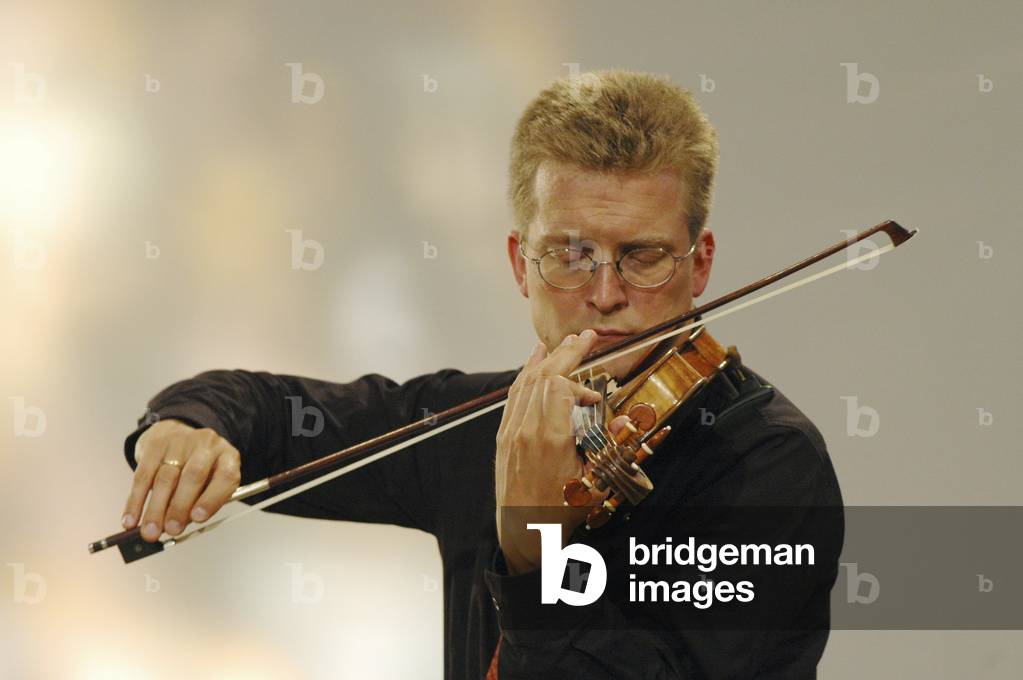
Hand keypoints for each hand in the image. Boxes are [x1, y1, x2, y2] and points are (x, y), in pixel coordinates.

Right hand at [121, 419, 241, 541]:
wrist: (177, 433)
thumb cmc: (200, 467)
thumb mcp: (211, 482)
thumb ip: (200, 502)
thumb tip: (177, 526)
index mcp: (227, 457)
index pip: (225, 477)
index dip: (212, 499)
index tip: (197, 518)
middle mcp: (207, 445)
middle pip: (193, 476)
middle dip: (179, 507)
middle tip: (171, 529)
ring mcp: (181, 442)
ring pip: (165, 478)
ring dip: (155, 509)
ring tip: (150, 531)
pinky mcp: (155, 444)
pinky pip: (143, 475)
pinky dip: (136, 501)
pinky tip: (131, 519)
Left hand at [494, 329, 629, 574]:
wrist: (524, 534)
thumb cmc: (560, 513)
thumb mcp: (594, 484)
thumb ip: (609, 449)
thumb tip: (622, 422)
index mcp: (549, 440)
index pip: (557, 387)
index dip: (579, 383)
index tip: (596, 396)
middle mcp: (526, 431)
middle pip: (542, 376)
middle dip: (566, 352)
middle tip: (586, 337)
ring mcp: (511, 433)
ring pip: (525, 383)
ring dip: (545, 359)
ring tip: (562, 341)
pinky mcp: (503, 438)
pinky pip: (513, 396)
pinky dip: (525, 375)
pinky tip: (534, 362)